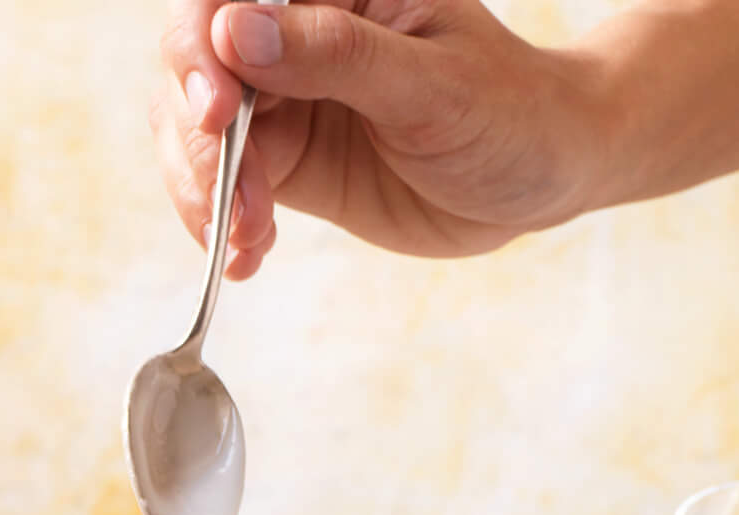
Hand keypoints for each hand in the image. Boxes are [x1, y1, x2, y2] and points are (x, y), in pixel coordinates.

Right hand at [151, 0, 614, 275]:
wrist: (543, 176)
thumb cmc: (508, 113)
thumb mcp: (431, 85)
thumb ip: (336, 56)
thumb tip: (236, 33)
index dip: (203, 52)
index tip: (219, 115)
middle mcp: (298, 33)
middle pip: (195, 67)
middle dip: (199, 140)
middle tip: (231, 202)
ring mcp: (285, 98)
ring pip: (195, 132)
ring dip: (204, 191)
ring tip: (245, 238)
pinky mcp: (286, 160)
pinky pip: (223, 186)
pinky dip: (223, 225)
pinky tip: (249, 258)